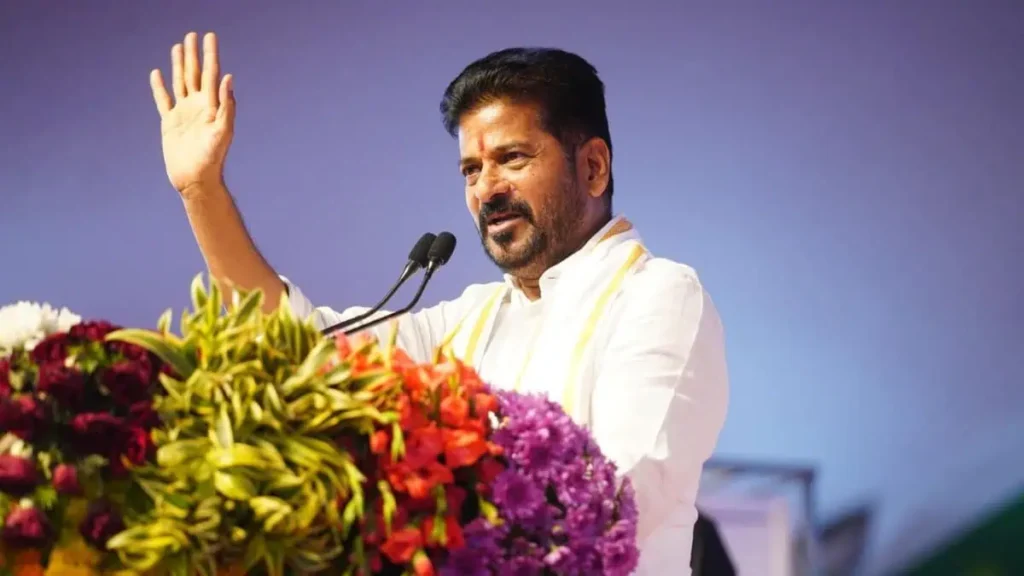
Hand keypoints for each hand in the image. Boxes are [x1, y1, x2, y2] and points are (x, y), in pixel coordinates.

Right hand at [150, 32, 234, 197]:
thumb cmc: (212, 158)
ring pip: (180, 82)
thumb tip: (228, 78)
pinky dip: (159, 87)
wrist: (196, 179)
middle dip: (193, 54)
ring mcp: (184, 113)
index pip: (211, 74)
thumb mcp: (222, 132)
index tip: (209, 36)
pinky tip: (157, 74)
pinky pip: (163, 100)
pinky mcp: (170, 122)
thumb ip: (227, 106)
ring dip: (178, 65)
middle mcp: (199, 106)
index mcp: (212, 106)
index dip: (211, 54)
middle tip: (192, 34)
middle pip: (195, 73)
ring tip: (178, 47)